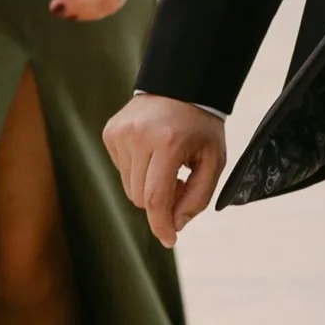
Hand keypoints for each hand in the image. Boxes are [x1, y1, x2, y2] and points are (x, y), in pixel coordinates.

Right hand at [104, 92, 227, 244]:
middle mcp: (138, 137)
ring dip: (148, 186)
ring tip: (168, 165)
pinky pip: (121, 169)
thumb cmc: (201, 126)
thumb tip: (175, 226)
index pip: (155, 198)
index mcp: (167, 143)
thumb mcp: (214, 160)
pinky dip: (137, 170)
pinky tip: (152, 152)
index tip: (169, 240)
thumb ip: (198, 196)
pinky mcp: (110, 132)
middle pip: (140, 197)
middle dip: (160, 202)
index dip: (161, 225)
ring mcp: (120, 133)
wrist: (182, 84)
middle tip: (180, 183)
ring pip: (128, 187)